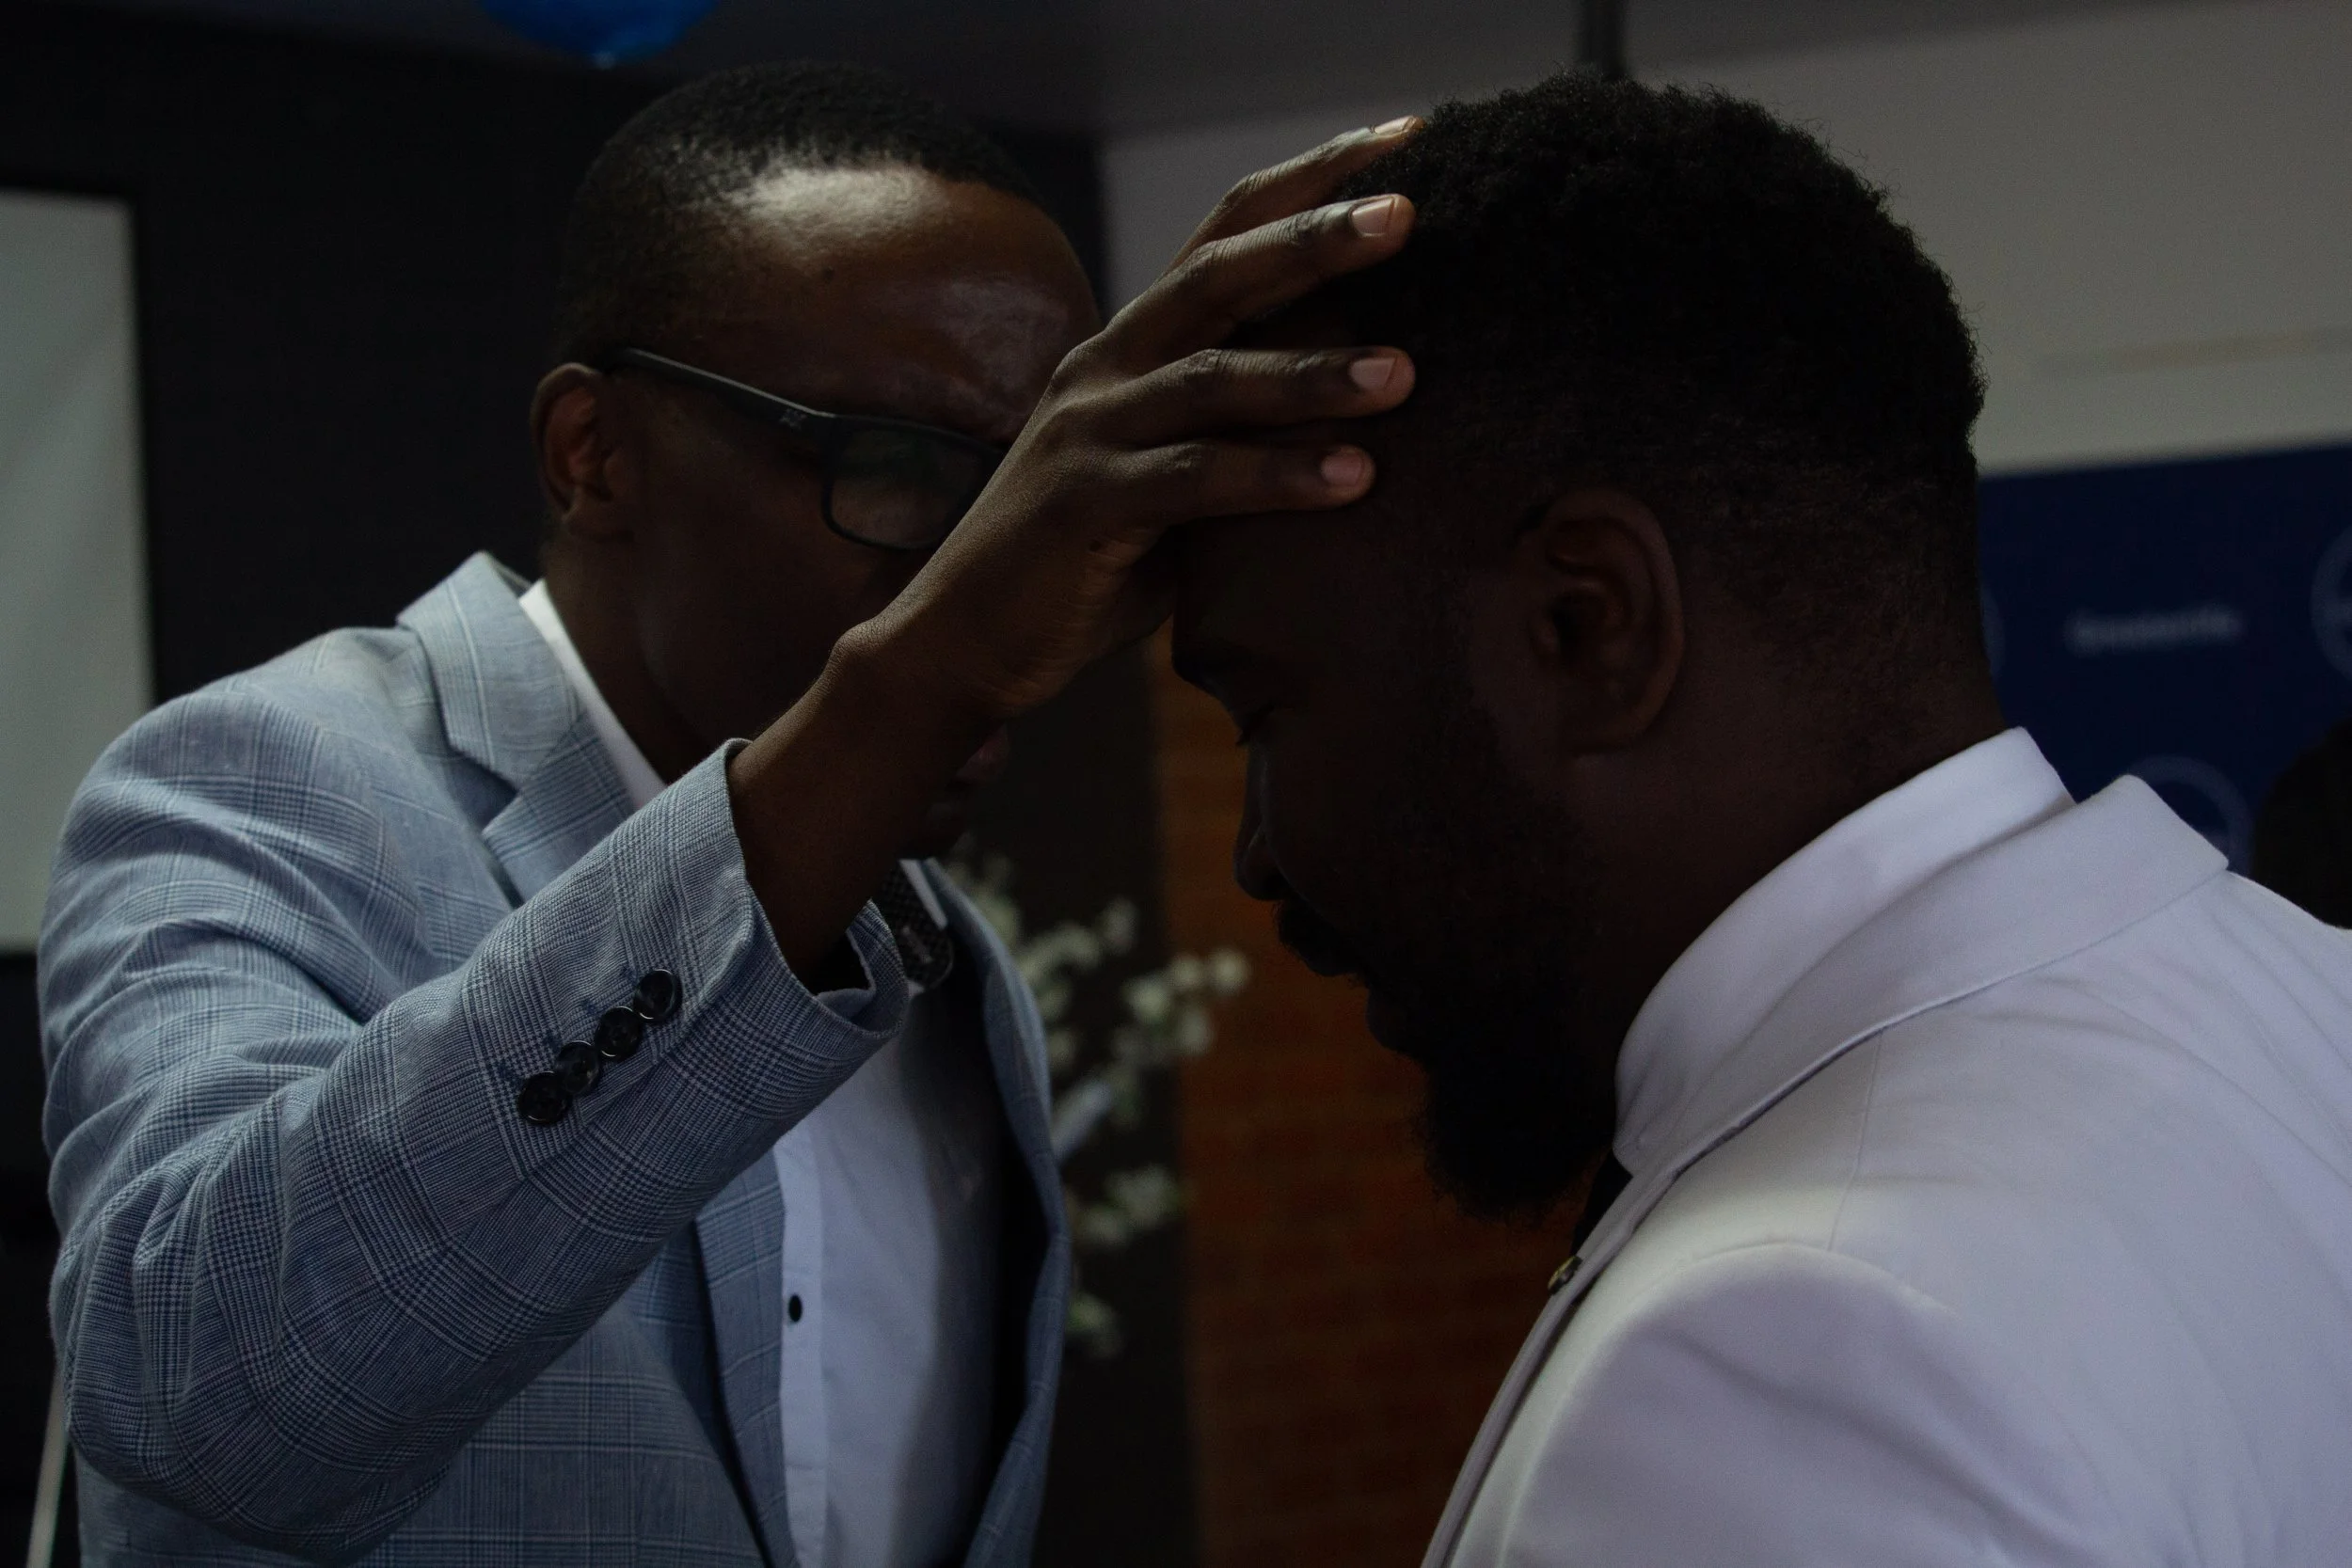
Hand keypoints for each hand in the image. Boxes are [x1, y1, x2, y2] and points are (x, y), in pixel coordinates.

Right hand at [853, 118, 1422, 723]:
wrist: (965, 639)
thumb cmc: (1089, 563)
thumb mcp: (1177, 482)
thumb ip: (1245, 438)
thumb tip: (1378, 422)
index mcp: (1133, 346)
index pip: (1224, 235)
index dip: (1307, 183)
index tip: (1401, 140)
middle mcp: (1107, 366)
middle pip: (1216, 274)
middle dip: (1313, 239)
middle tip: (1406, 214)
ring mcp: (1088, 429)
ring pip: (1211, 377)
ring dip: (1312, 374)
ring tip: (1404, 376)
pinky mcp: (1083, 502)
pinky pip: (1194, 478)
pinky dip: (1275, 476)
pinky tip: (1352, 480)